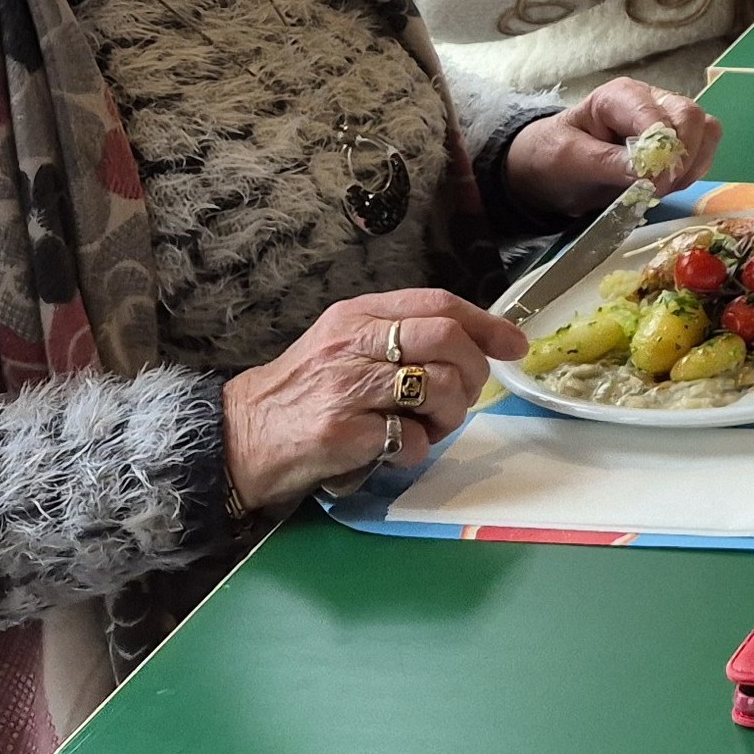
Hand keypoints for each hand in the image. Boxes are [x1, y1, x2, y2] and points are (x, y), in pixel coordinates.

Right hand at [221, 290, 522, 511]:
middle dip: (474, 372)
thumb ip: (397, 335)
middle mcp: (353, 344)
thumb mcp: (342, 344)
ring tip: (427, 427)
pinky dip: (418, 450)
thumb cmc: (303, 392)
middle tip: (464, 396)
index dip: (486, 324)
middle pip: (447, 340)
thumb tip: (473, 342)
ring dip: (450, 417)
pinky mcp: (343, 432)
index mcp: (357, 316)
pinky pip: (414, 440)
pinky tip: (394, 450)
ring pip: (440, 388)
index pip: (437, 303)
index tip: (514, 346)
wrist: (240, 437)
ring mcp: (347, 388)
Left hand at [505, 79, 718, 222]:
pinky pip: (703, 153)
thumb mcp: (569, 159)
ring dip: (691, 166)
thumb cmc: (554, 157)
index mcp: (621, 96)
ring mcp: (668, 121)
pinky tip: (666, 186)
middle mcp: (651, 101)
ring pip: (706, 133)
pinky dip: (692, 173)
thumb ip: (607, 162)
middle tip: (660, 189)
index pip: (658, 114)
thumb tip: (647, 171)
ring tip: (660, 189)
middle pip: (692, 117)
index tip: (654, 183)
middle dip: (684, 157)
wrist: (550, 171)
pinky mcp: (678, 143)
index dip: (663, 148)